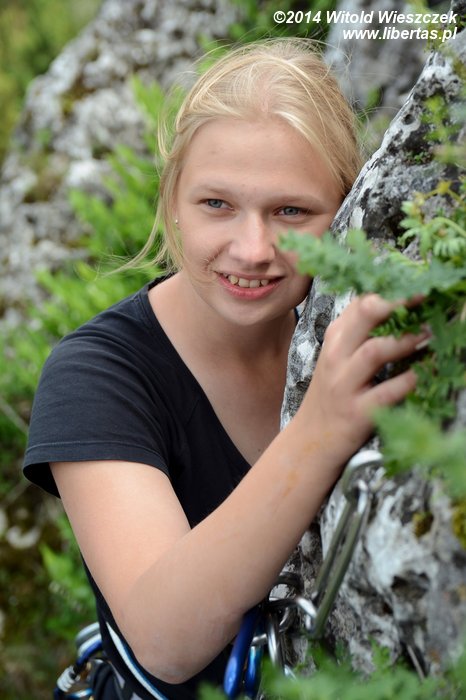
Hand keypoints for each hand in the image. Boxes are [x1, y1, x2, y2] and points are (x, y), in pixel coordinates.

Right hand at [299, 294, 427, 463]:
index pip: (361, 301)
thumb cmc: (332, 395)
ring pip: (375, 351)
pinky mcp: (356, 412)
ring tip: (430, 335)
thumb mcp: (339, 359)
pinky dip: (408, 381)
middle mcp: (337, 355)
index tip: (417, 286)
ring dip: (407, 341)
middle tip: (426, 296)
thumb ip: (362, 335)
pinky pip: (386, 392)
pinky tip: (422, 376)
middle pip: (365, 314)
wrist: (310, 440)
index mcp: (336, 338)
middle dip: (399, 302)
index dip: (392, 290)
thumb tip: (403, 311)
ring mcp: (344, 383)